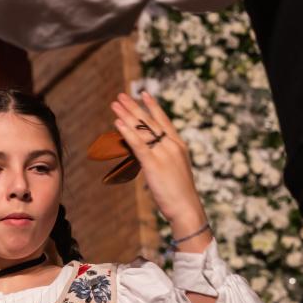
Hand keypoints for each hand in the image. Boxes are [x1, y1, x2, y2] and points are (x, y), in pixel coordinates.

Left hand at [111, 91, 207, 248]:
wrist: (187, 208)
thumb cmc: (179, 194)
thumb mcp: (173, 171)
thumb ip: (161, 159)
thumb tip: (146, 156)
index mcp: (178, 146)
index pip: (164, 121)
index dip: (153, 107)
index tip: (144, 94)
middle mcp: (172, 146)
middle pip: (150, 122)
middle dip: (134, 107)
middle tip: (121, 95)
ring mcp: (164, 154)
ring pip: (142, 130)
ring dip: (127, 115)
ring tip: (116, 103)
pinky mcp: (154, 164)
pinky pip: (138, 145)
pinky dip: (127, 132)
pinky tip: (118, 123)